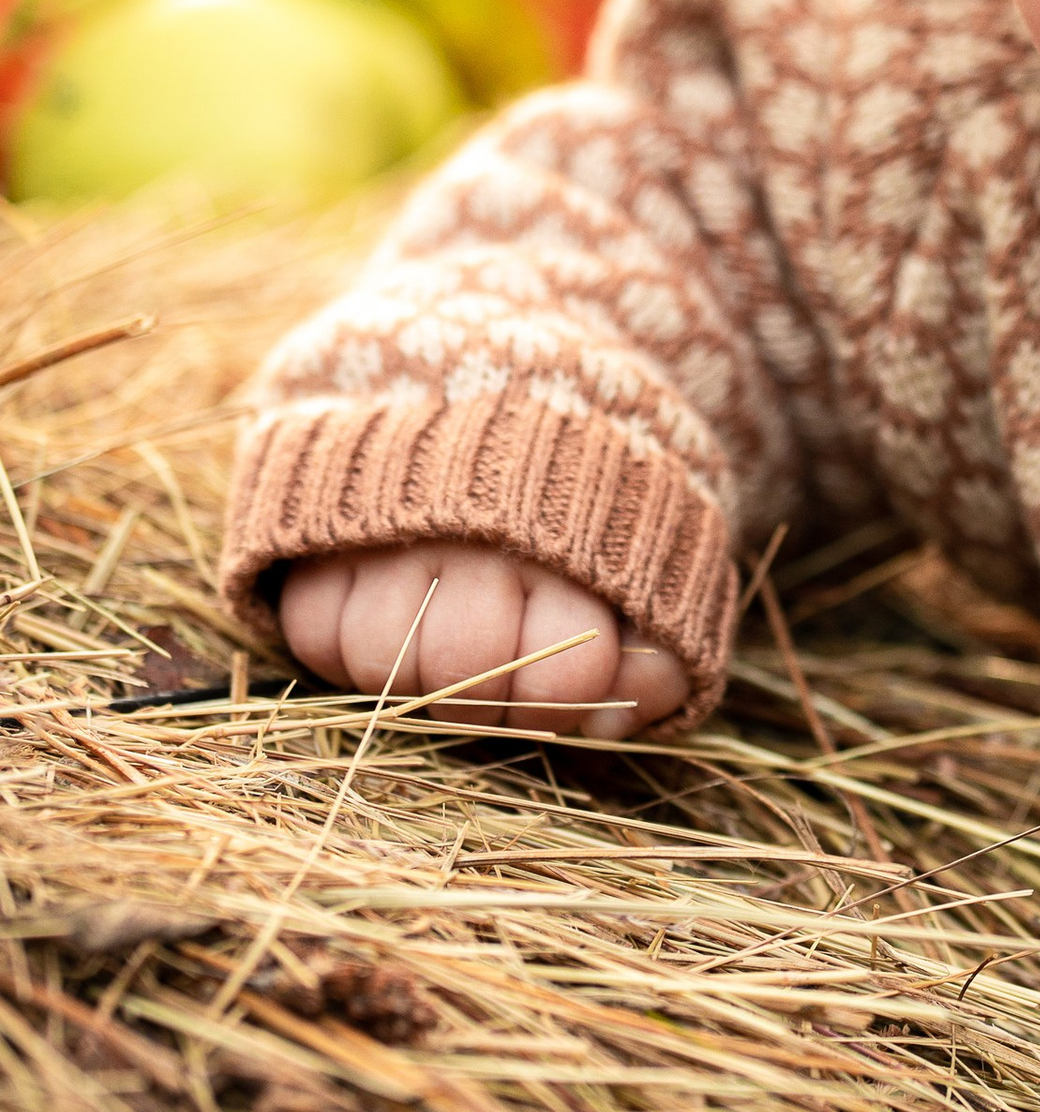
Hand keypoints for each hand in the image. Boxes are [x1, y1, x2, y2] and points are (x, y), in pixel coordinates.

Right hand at [276, 540, 689, 741]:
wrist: (499, 386)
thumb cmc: (582, 515)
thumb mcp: (650, 575)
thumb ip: (654, 658)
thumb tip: (609, 725)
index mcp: (575, 548)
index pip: (565, 678)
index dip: (558, 700)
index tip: (555, 678)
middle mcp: (480, 535)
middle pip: (466, 676)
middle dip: (483, 698)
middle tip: (491, 666)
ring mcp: (395, 527)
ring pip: (382, 663)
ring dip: (410, 672)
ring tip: (435, 634)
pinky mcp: (325, 526)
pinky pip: (314, 633)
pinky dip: (341, 644)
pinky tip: (381, 612)